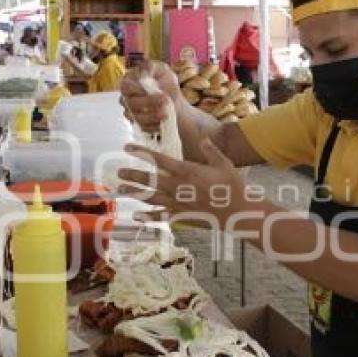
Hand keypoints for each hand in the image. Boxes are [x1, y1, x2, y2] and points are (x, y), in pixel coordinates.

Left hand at [117, 138, 248, 226]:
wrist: (238, 211)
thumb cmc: (233, 186)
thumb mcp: (223, 163)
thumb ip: (210, 150)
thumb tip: (201, 140)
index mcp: (187, 170)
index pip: (158, 159)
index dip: (141, 152)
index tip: (127, 147)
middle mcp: (178, 186)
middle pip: (149, 179)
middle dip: (132, 174)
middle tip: (119, 172)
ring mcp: (178, 202)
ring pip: (151, 197)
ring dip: (135, 193)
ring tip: (122, 189)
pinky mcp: (181, 216)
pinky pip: (161, 216)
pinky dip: (148, 217)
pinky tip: (136, 216)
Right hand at [119, 61, 180, 132]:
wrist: (173, 99)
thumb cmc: (165, 81)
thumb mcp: (161, 69)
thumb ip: (151, 67)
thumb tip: (144, 71)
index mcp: (128, 81)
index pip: (127, 87)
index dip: (139, 89)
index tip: (154, 90)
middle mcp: (126, 97)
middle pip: (132, 103)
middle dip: (149, 102)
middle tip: (166, 100)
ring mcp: (130, 112)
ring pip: (136, 117)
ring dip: (152, 116)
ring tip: (167, 113)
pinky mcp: (137, 124)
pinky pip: (142, 127)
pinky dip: (153, 126)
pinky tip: (162, 122)